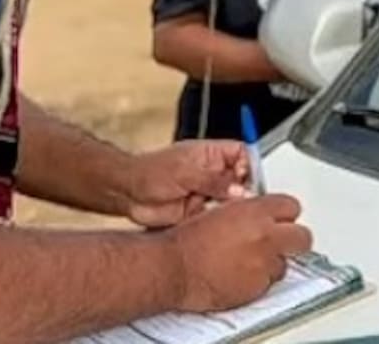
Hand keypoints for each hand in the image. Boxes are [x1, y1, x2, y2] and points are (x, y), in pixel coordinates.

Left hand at [126, 140, 251, 228]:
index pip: (241, 154)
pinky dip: (221, 221)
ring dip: (233, 207)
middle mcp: (211, 173)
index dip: (249, 165)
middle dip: (246, 190)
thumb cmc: (148, 172)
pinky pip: (217, 216)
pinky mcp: (199, 212)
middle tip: (246, 201)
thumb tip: (238, 188)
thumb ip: (213, 180)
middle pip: (240, 179)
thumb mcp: (184, 172)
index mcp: (210, 154)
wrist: (127, 194)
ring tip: (232, 213)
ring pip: (230, 200)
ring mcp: (206, 192)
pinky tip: (220, 224)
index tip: (251, 179)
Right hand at [165, 194, 312, 312]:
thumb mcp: (218, 209)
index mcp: (255, 212)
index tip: (280, 217)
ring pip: (285, 264)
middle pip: (303, 237)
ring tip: (251, 260)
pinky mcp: (256, 288)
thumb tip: (256, 211)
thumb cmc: (188, 239)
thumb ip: (245, 210)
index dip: (285, 213)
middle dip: (293, 238)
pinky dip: (257, 280)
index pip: (291, 207)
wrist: (175, 267)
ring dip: (272, 262)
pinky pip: (267, 283)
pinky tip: (240, 274)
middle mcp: (265, 238)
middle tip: (282, 240)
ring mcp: (263, 265)